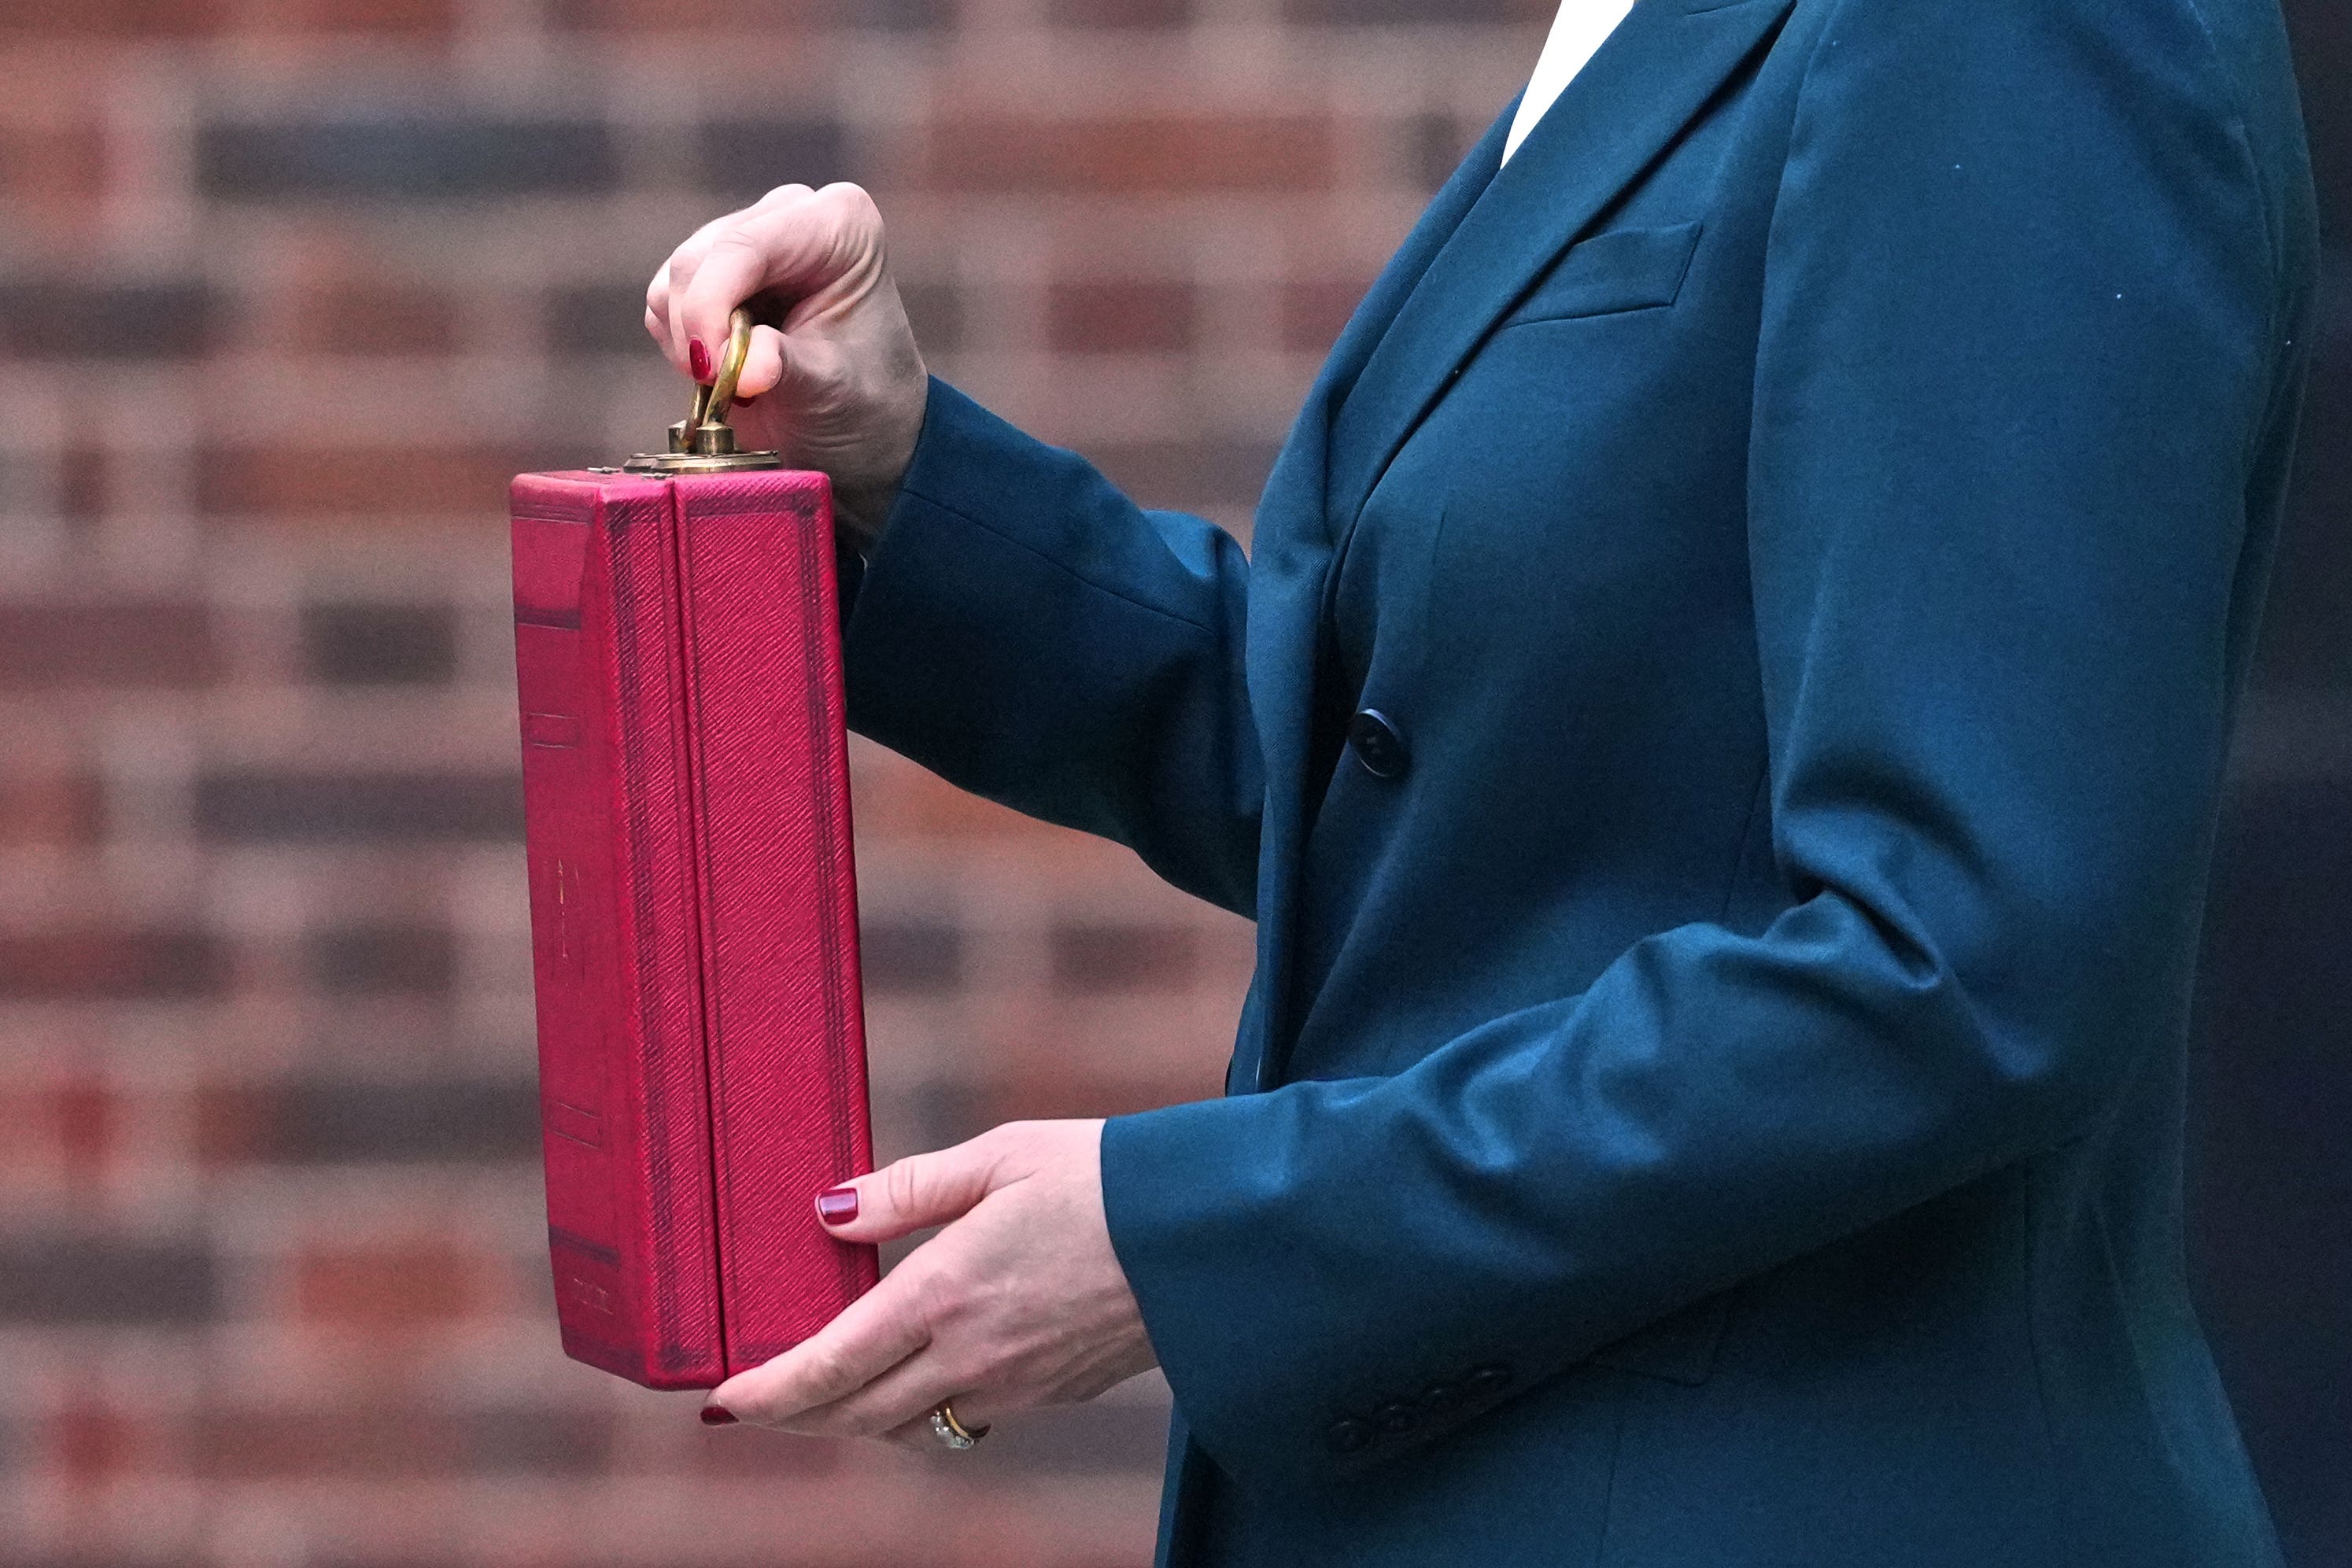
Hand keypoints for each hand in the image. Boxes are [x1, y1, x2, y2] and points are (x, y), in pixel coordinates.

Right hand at [645, 181, 929, 550]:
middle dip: (701, 333)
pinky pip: (663, 299)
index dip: (711, 306)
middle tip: (731, 388)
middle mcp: (790, 214)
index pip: (745, 247)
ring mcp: (748, 236)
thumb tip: (744, 369)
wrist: (858, 430)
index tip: (712, 371)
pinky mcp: (713, 269)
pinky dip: (681, 343)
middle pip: (698, 261)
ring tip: (739, 381)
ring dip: (690, 343)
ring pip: (673, 280)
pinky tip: (725, 366)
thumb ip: (784, 368)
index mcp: (839, 224)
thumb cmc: (864, 403)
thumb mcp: (831, 389)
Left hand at [703, 1120, 1158, 1446]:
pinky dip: (924, 1411)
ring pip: (911, 1429)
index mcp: (945, 1294)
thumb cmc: (1106, 1176)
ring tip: (830, 1390)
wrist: (1214, 1235)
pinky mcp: (1058, 1393)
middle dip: (797, 1415)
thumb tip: (826, 1212)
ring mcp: (1018, 1385)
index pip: (827, 1368)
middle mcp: (972, 1356)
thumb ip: (906, 1189)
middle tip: (757, 1401)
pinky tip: (923, 1375)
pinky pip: (968, 1419)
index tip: (723, 1398)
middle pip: (855, 1417)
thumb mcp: (1000, 1156)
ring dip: (858, 1419)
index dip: (766, 1391)